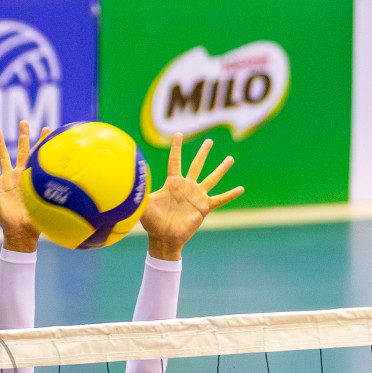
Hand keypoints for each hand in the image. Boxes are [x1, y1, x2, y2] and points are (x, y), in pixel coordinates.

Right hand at [0, 121, 49, 252]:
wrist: (21, 233)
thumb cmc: (36, 224)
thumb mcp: (49, 209)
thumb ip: (59, 202)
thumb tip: (77, 198)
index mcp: (34, 179)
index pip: (40, 157)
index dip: (44, 143)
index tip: (49, 129)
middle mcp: (20, 176)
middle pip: (21, 151)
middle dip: (23, 136)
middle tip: (24, 122)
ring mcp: (7, 181)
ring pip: (2, 158)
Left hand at [140, 134, 243, 259]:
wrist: (164, 238)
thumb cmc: (152, 222)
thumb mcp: (145, 204)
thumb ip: (140, 192)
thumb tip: (131, 182)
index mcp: (173, 183)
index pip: (175, 161)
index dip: (176, 148)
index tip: (178, 134)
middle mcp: (186, 187)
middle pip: (196, 165)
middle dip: (202, 153)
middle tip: (209, 141)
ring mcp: (196, 196)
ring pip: (211, 179)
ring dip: (221, 169)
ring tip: (230, 159)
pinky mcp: (203, 207)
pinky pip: (219, 199)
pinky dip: (230, 194)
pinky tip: (240, 189)